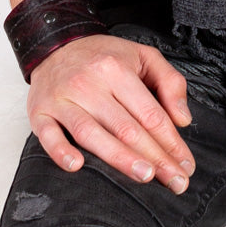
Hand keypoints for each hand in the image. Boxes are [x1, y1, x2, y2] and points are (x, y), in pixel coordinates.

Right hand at [27, 34, 196, 192]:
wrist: (58, 44)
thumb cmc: (105, 56)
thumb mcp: (144, 56)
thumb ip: (170, 83)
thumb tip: (183, 120)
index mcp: (117, 69)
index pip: (150, 113)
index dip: (171, 141)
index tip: (186, 164)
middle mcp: (90, 83)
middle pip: (126, 127)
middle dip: (155, 157)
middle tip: (176, 182)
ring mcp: (63, 99)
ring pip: (92, 133)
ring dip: (119, 158)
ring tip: (144, 176)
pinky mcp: (40, 112)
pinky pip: (48, 135)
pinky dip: (61, 152)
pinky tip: (77, 166)